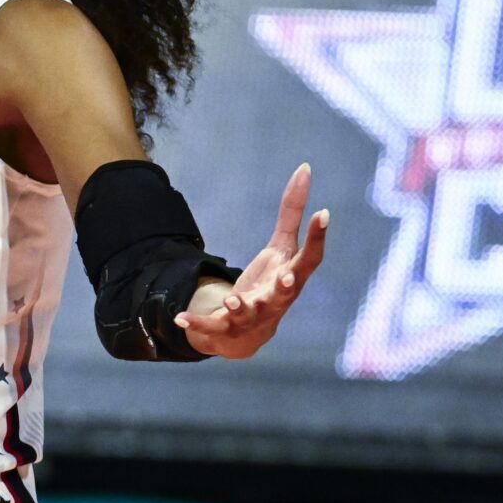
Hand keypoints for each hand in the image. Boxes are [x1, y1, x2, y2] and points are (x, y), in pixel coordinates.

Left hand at [175, 163, 327, 359]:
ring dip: (239, 306)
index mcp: (292, 278)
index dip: (318, 237)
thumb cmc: (273, 283)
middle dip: (286, 286)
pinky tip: (178, 317)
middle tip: (286, 277)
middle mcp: (277, 300)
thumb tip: (304, 168)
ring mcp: (252, 316)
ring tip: (230, 297)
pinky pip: (211, 326)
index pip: (310, 259)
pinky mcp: (226, 327)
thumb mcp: (281, 248)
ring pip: (248, 312)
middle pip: (285, 294)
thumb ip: (291, 212)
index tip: (324, 213)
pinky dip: (196, 322)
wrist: (251, 333)